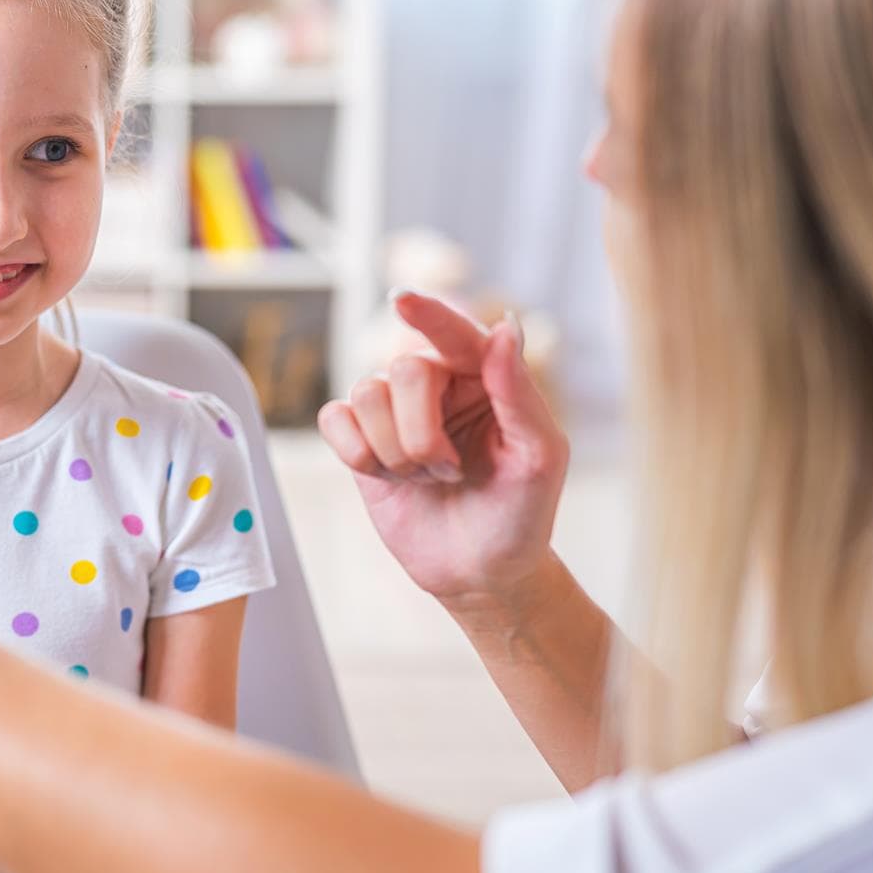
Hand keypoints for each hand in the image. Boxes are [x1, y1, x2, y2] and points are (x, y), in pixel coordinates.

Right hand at [318, 291, 568, 611]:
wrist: (480, 572)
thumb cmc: (520, 513)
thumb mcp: (538, 457)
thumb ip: (519, 392)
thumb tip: (506, 328)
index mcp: (486, 377)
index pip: (456, 333)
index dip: (429, 315)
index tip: (401, 300)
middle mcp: (438, 383)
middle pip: (402, 370)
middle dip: (420, 432)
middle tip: (447, 469)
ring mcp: (395, 410)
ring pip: (365, 394)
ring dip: (394, 450)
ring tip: (426, 478)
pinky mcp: (361, 439)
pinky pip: (334, 419)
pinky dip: (357, 453)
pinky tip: (387, 478)